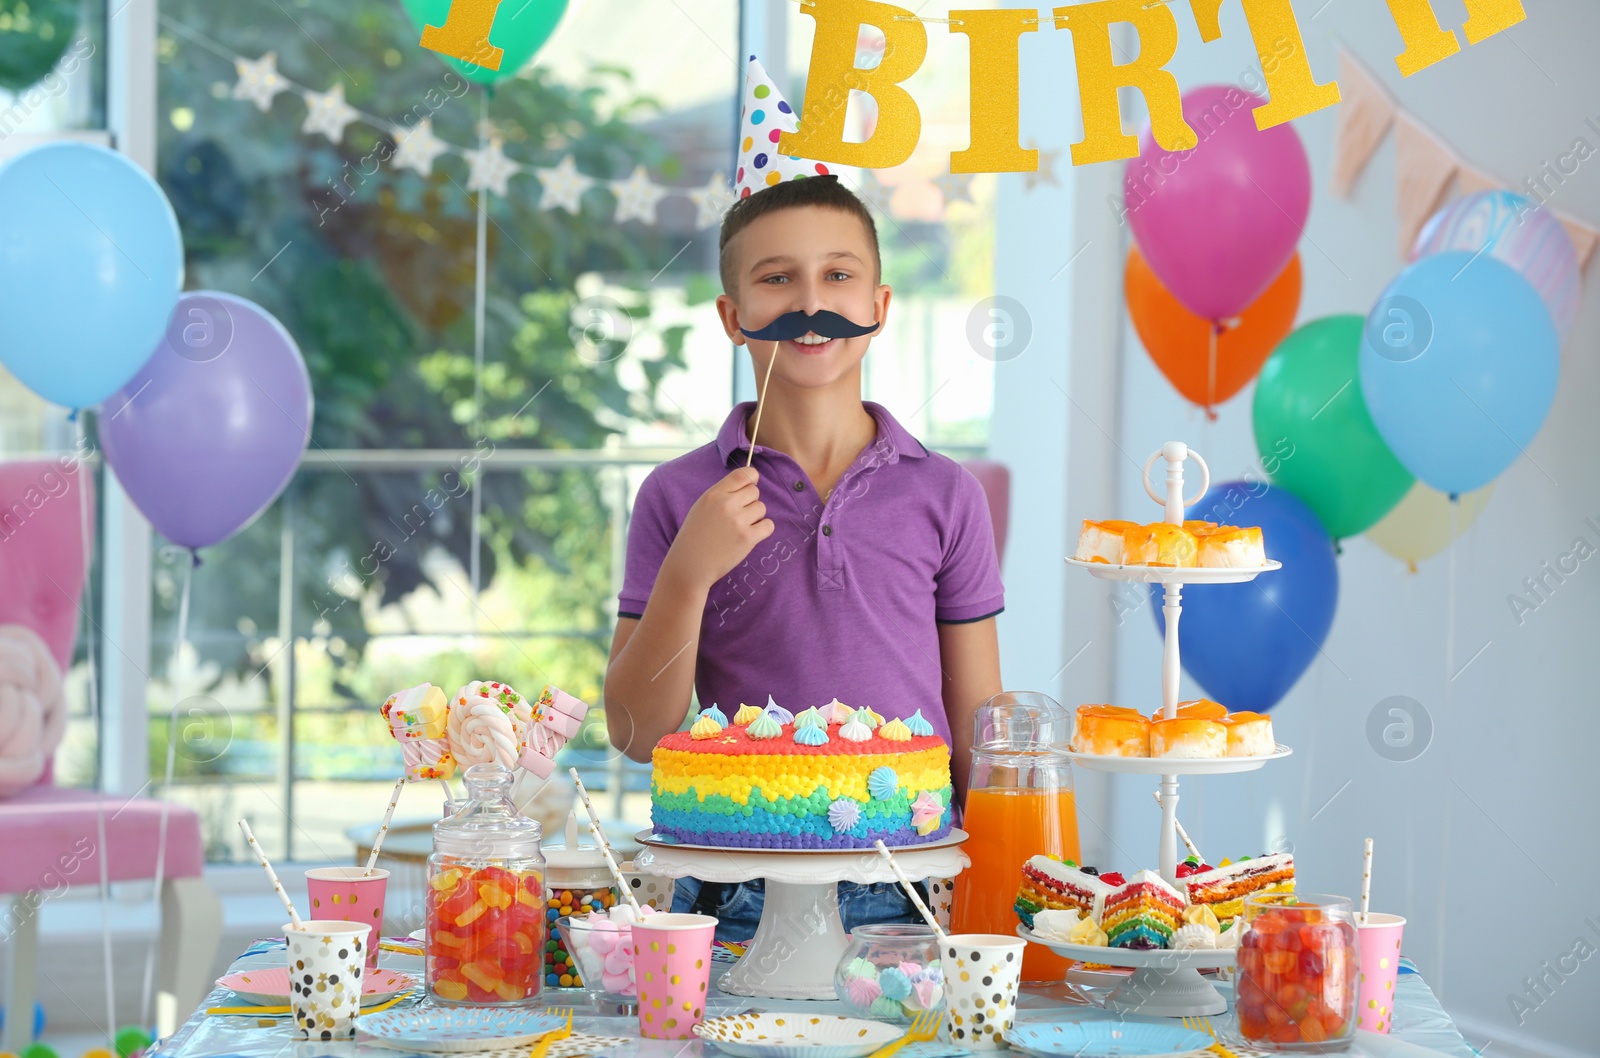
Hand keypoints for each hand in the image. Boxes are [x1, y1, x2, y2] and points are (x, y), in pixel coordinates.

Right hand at [661, 467, 774, 591]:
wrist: (690, 564)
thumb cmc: (695, 535)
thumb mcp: (702, 506)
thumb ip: (723, 493)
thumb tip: (750, 483)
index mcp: (714, 494)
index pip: (744, 474)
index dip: (752, 479)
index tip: (750, 486)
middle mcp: (726, 504)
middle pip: (755, 492)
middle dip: (750, 502)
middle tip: (738, 516)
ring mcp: (738, 521)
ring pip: (761, 508)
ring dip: (755, 517)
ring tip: (739, 528)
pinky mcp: (747, 538)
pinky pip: (768, 525)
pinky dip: (762, 530)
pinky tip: (749, 536)